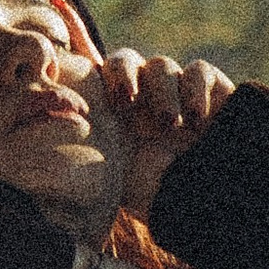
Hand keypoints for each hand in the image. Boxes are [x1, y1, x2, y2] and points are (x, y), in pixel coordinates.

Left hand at [95, 51, 232, 211]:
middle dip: (124, 75)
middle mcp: (144, 100)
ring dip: (161, 90)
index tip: (109, 104)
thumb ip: (88, 151)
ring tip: (171, 126)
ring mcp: (178, 95)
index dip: (100, 78)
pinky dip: (195, 87)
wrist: (205, 207)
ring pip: (161, 65)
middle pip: (125, 61)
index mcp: (116, 114)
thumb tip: (54, 130)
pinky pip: (199, 72)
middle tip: (127, 103)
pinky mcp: (214, 95)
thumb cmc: (156, 200)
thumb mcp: (113, 177)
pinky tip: (197, 117)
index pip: (99, 75)